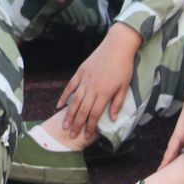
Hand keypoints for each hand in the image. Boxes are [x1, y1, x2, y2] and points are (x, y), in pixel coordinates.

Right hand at [58, 23, 141, 139]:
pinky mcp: (80, 72)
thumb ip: (117, 103)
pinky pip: (70, 87)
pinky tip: (59, 105)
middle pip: (83, 110)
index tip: (86, 136)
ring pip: (74, 101)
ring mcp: (84, 80)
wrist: (116, 46)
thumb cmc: (123, 67)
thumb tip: (113, 119)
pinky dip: (64, 96)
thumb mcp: (125, 87)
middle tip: (71, 136)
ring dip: (68, 114)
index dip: (90, 126)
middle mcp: (92, 88)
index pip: (95, 114)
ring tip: (64, 125)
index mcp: (104, 93)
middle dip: (77, 124)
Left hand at [161, 66, 183, 167]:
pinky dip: (171, 153)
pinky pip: (175, 143)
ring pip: (172, 150)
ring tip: (161, 172)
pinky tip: (166, 162)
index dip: (178, 160)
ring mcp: (181, 130)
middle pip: (175, 152)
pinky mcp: (182, 127)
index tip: (174, 171)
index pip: (183, 150)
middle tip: (164, 176)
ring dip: (167, 161)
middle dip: (171, 164)